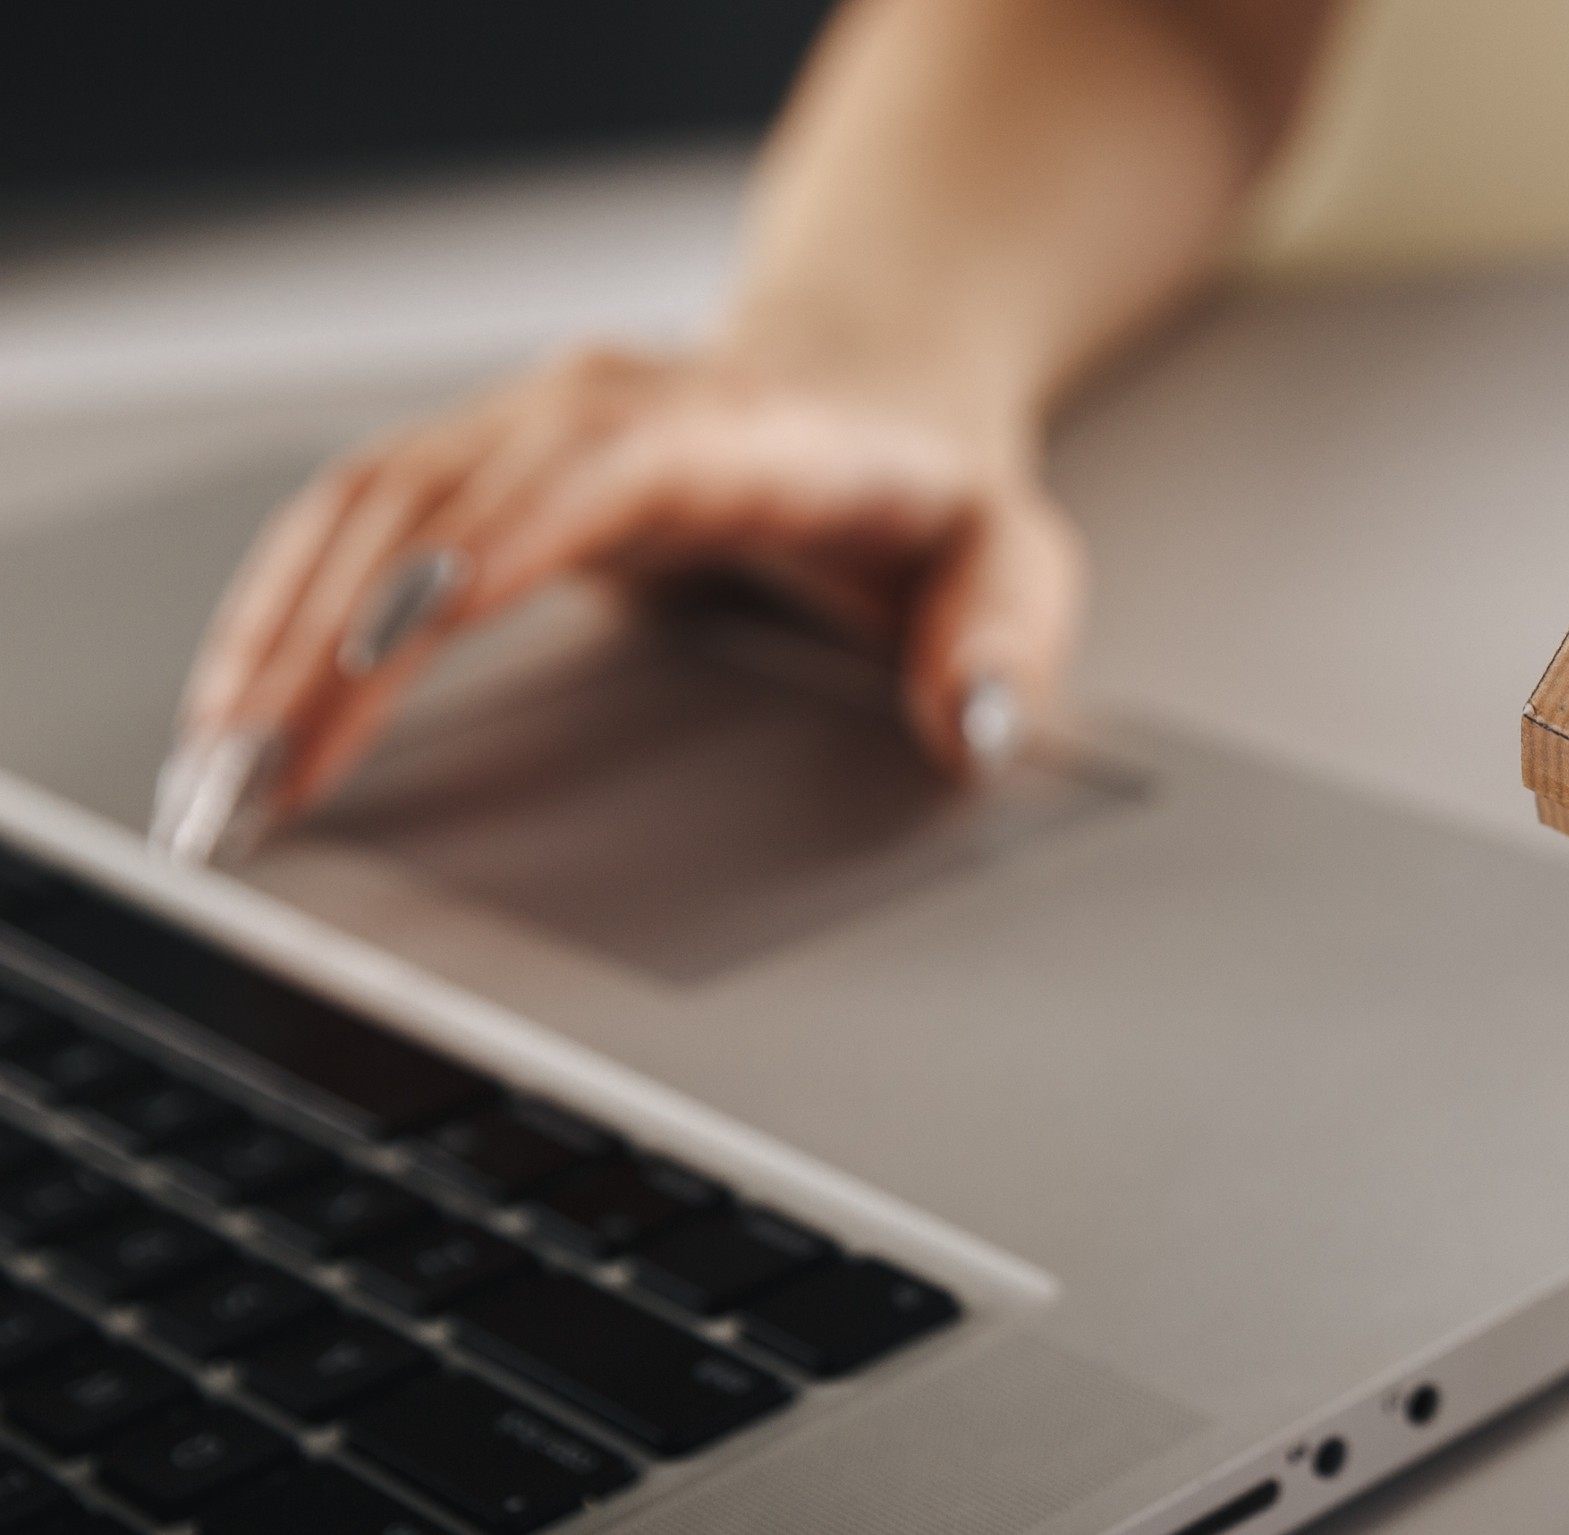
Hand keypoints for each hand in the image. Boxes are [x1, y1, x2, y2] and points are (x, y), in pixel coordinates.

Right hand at [148, 344, 1083, 862]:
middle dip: (330, 642)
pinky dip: (280, 620)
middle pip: (432, 504)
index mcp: (723, 427)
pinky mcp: (475, 470)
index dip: (488, 546)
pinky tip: (237, 713)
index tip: (397, 638)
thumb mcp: (1015, 552)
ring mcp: (520, 432)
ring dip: (273, 641)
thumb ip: (1007, 633)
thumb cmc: (930, 482)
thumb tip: (972, 724)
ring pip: (359, 516)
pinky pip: (348, 532)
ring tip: (216, 776)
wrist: (876, 386)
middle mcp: (596, 410)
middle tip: (262, 777)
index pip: (583, 473)